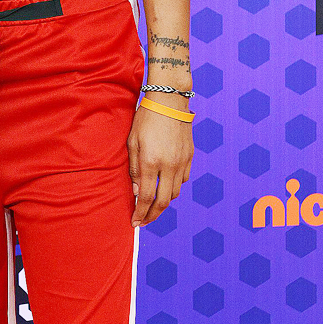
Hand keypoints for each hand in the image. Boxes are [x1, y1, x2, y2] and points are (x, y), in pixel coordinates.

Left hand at [127, 102, 192, 226]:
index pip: (145, 197)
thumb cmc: (146, 119)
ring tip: (153, 205)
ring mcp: (182, 162)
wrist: (170, 100)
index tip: (134, 223)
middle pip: (163, 201)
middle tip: (144, 221)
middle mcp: (169, 166)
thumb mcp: (132, 142)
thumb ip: (133, 169)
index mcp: (151, 162)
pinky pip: (183, 179)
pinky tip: (166, 186)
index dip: (140, 213)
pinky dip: (174, 187)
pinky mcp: (190, 156)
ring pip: (175, 192)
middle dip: (152, 215)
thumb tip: (136, 192)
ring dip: (164, 202)